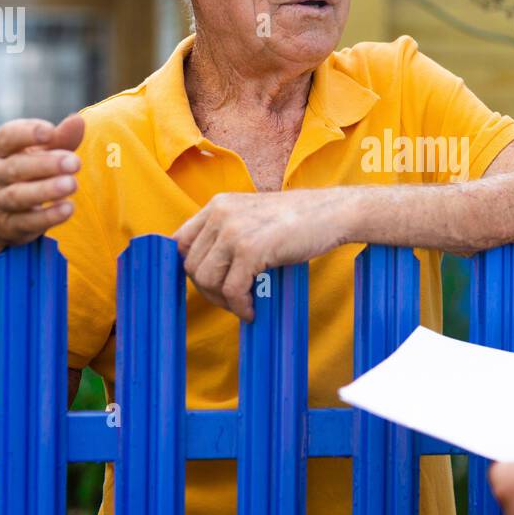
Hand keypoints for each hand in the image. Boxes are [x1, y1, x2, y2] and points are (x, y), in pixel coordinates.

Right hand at [0, 114, 84, 261]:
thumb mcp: (39, 155)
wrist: (2, 219)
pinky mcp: (4, 226)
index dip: (28, 133)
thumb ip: (59, 139)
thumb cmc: (26, 175)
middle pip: (17, 167)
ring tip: (72, 184)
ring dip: (46, 190)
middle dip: (47, 164)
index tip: (51, 132)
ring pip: (18, 195)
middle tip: (75, 162)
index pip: (8, 136)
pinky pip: (26, 222)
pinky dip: (48, 216)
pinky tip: (68, 208)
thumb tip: (78, 120)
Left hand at [172, 187, 352, 321]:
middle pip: (191, 265)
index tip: (210, 284)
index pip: (180, 242)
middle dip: (208, 290)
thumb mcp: (253, 219)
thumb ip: (227, 235)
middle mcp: (220, 213)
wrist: (334, 212)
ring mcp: (233, 230)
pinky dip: (241, 307)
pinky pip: (232, 290)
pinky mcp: (250, 249)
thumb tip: (204, 273)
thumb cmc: (299, 221)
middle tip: (232, 299)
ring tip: (244, 304)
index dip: (190, 268)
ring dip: (224, 301)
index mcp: (218, 204)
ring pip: (207, 280)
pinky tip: (253, 309)